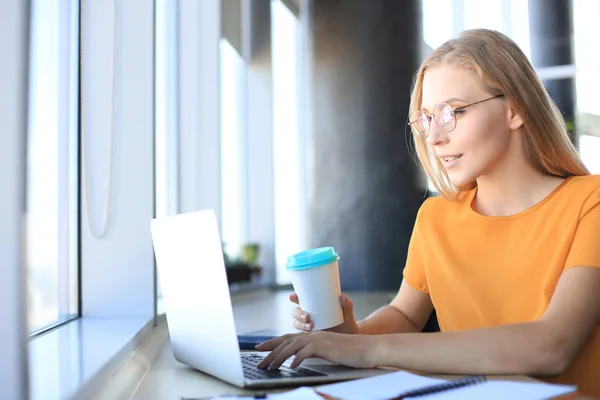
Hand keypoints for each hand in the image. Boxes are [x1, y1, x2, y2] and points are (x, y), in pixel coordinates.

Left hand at [255, 331, 374, 369]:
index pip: (288, 337)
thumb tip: (302, 358)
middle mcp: (314, 335)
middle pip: (286, 341)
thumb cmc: (351, 351)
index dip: (272, 342)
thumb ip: (317, 351)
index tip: (260, 349)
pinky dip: (296, 359)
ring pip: (292, 346)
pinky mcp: (325, 347)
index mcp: (313, 335)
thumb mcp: (331, 351)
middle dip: (270, 351)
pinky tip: (291, 367)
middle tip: (259, 362)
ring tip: (270, 367)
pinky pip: (306, 352)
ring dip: (279, 357)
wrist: (368, 348)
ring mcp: (319, 339)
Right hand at [290, 292, 358, 333]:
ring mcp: (308, 327)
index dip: (294, 298)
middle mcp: (309, 315)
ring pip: (297, 324)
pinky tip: (307, 337)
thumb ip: (347, 306)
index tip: (294, 296)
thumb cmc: (347, 323)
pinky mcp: (310, 338)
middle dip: (299, 314)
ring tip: (311, 327)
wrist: (350, 339)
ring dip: (300, 325)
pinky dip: (300, 337)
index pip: (301, 300)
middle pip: (296, 312)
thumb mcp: (348, 315)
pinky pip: (300, 337)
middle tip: (307, 317)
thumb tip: (343, 296)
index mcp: (314, 306)